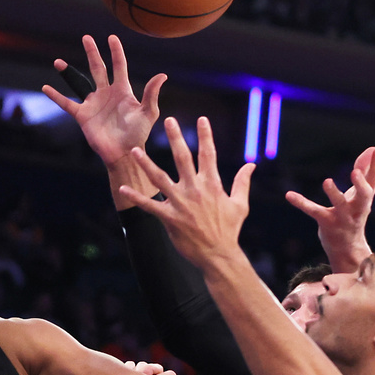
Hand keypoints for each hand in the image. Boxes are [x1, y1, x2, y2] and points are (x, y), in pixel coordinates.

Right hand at [42, 34, 166, 167]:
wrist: (123, 153)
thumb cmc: (138, 135)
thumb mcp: (147, 113)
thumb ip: (151, 94)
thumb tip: (162, 75)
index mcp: (122, 91)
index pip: (119, 66)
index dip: (116, 52)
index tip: (112, 37)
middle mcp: (107, 94)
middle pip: (98, 68)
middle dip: (92, 53)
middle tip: (87, 38)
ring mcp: (93, 104)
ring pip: (79, 82)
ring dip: (68, 72)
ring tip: (57, 61)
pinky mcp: (83, 116)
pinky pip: (67, 103)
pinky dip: (56, 96)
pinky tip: (46, 88)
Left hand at [120, 117, 253, 269]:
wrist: (219, 255)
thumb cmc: (229, 230)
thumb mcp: (240, 205)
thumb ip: (242, 182)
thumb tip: (251, 165)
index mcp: (212, 184)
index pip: (209, 154)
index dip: (205, 135)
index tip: (201, 119)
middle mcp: (195, 190)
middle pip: (183, 158)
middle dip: (176, 138)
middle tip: (168, 120)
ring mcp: (181, 203)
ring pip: (160, 179)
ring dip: (146, 164)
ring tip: (134, 151)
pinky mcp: (170, 218)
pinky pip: (149, 205)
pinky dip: (136, 197)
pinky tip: (123, 189)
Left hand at [285, 146, 374, 270]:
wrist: (347, 248)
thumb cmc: (354, 214)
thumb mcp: (362, 194)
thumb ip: (367, 171)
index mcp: (365, 198)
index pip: (374, 180)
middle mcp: (357, 207)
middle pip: (365, 196)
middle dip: (361, 184)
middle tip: (355, 172)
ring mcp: (342, 216)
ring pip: (340, 205)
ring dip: (334, 194)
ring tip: (327, 181)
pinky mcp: (326, 223)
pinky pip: (313, 211)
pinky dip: (301, 203)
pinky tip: (289, 195)